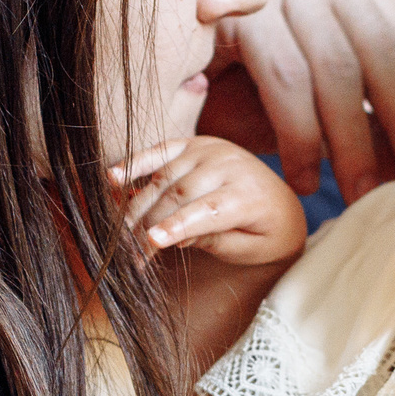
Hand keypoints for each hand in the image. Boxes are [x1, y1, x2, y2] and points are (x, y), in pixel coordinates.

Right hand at [113, 137, 307, 270]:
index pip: (206, 210)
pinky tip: (113, 178)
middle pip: (179, 194)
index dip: (176, 226)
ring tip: (119, 232)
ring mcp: (210, 150)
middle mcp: (229, 165)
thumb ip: (215, 241)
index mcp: (248, 194)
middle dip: (149, 223)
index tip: (150, 243)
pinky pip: (160, 151)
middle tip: (127, 252)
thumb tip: (176, 238)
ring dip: (137, 205)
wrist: (281, 203)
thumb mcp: (249, 248)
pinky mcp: (194, 143)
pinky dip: (136, 163)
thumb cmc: (264, 234)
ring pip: (164, 177)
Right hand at [204, 0, 394, 205]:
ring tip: (359, 196)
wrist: (155, 76)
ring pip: (335, 71)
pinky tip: (305, 180)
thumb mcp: (318, 95)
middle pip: (378, 52)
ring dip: (351, 144)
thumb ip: (369, 108)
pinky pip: (286, 80)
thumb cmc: (243, 90)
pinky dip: (301, 138)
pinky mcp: (235, 0)